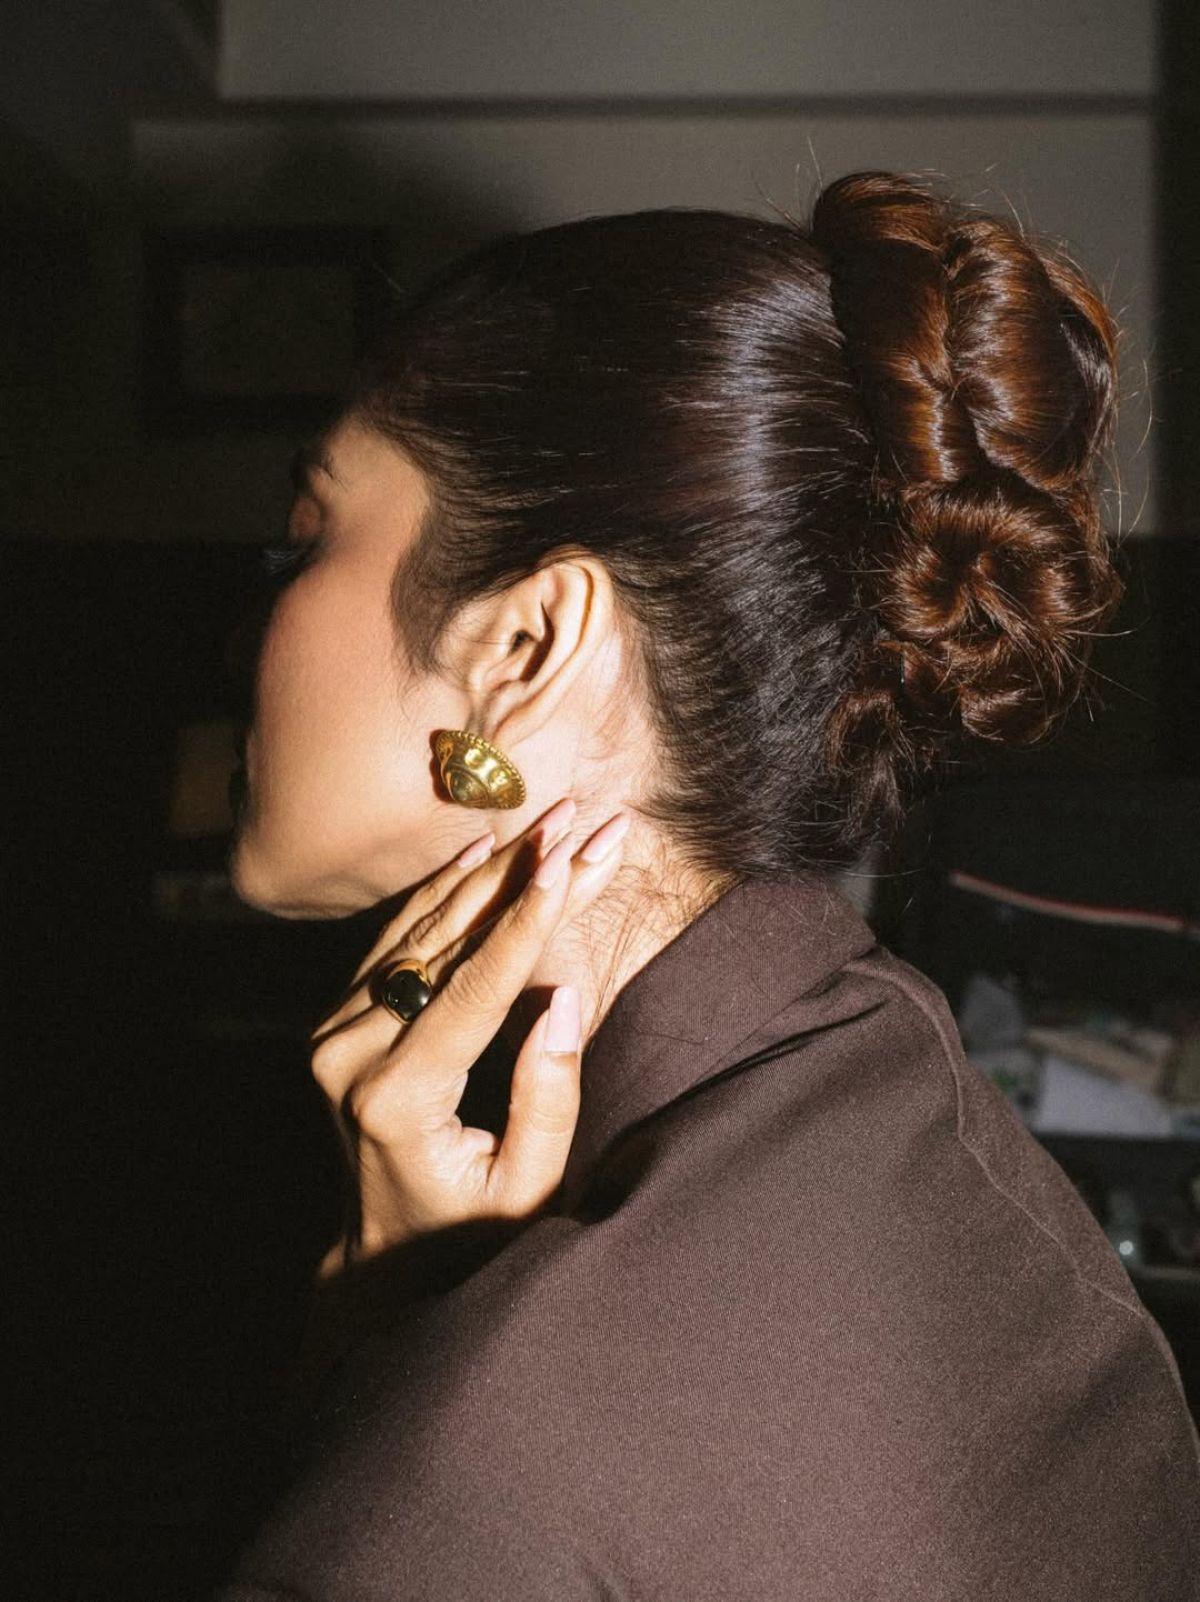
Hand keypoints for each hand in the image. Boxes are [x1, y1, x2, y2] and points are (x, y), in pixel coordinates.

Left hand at [309, 797, 630, 1276]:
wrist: (380, 1255)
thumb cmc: (469, 1232)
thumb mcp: (524, 1190)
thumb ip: (546, 1099)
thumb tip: (564, 995)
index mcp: (395, 1098)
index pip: (477, 989)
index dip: (530, 920)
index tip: (573, 859)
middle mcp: (348, 1055)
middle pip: (453, 942)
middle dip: (526, 876)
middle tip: (584, 819)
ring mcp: (332, 1034)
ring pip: (422, 929)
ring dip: (492, 870)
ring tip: (552, 820)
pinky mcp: (336, 1022)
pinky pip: (393, 940)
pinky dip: (440, 891)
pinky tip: (482, 850)